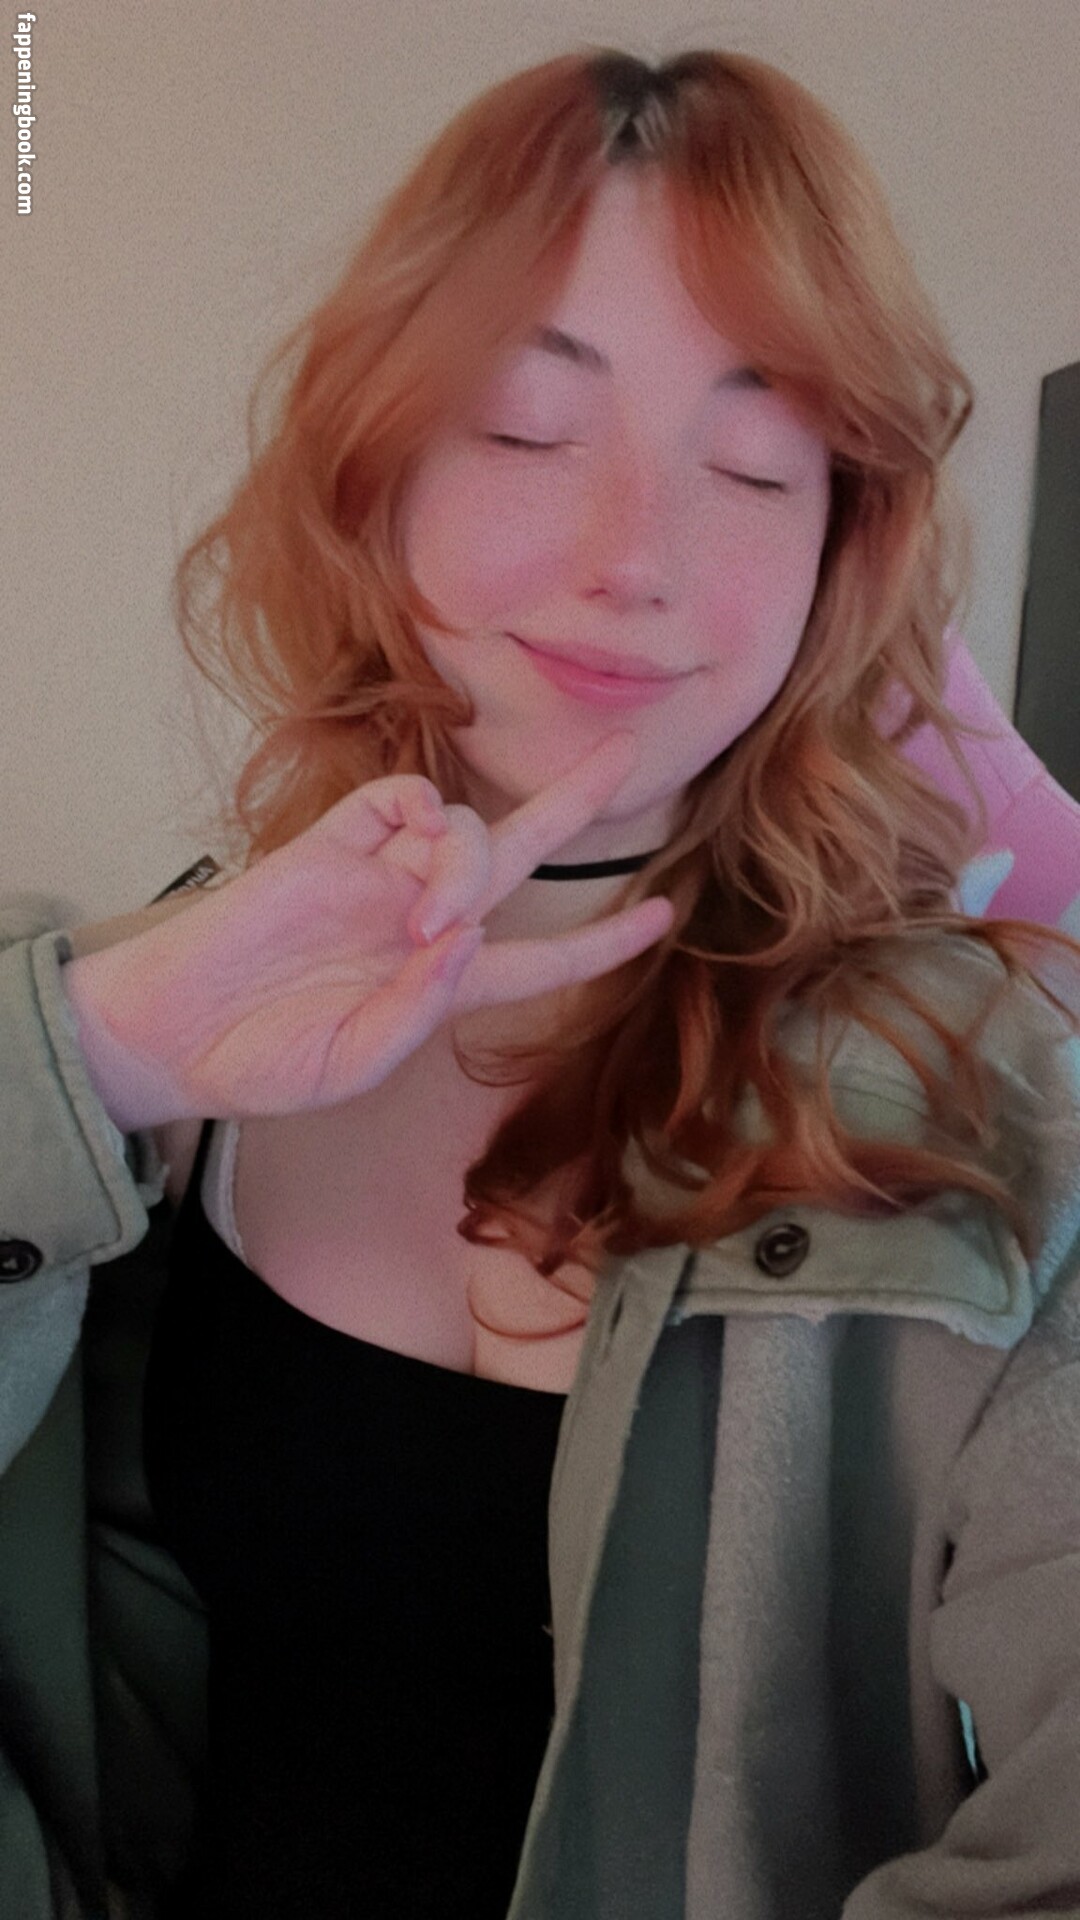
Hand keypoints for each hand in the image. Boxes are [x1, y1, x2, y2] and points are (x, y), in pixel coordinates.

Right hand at [62, 731, 673, 1127]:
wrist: (174, 1031)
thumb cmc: (262, 1062)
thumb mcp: (354, 1063)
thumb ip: (417, 1012)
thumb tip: (468, 942)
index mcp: (442, 984)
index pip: (544, 960)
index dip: (606, 941)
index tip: (665, 915)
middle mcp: (421, 919)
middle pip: (521, 850)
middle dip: (573, 801)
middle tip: (626, 754)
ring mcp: (377, 874)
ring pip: (463, 830)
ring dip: (465, 868)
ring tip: (421, 923)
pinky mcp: (330, 841)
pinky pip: (400, 800)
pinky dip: (421, 825)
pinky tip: (404, 872)